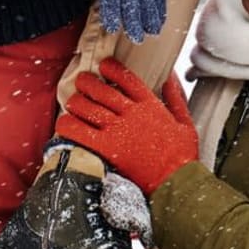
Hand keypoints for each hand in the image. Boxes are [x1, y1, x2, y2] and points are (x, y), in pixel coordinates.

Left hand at [55, 57, 197, 191]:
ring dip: (76, 101)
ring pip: (88, 108)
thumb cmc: (182, 156)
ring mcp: (119, 130)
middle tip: (81, 81)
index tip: (103, 65)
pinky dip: (68, 125)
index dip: (112, 68)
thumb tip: (170, 76)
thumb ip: (175, 96)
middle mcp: (132, 114)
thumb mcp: (185, 121)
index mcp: (150, 105)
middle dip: (87, 82)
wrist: (176, 182)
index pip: (126, 78)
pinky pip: (80, 132)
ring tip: (72, 101)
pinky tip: (64, 123)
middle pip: (102, 90)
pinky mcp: (108, 148)